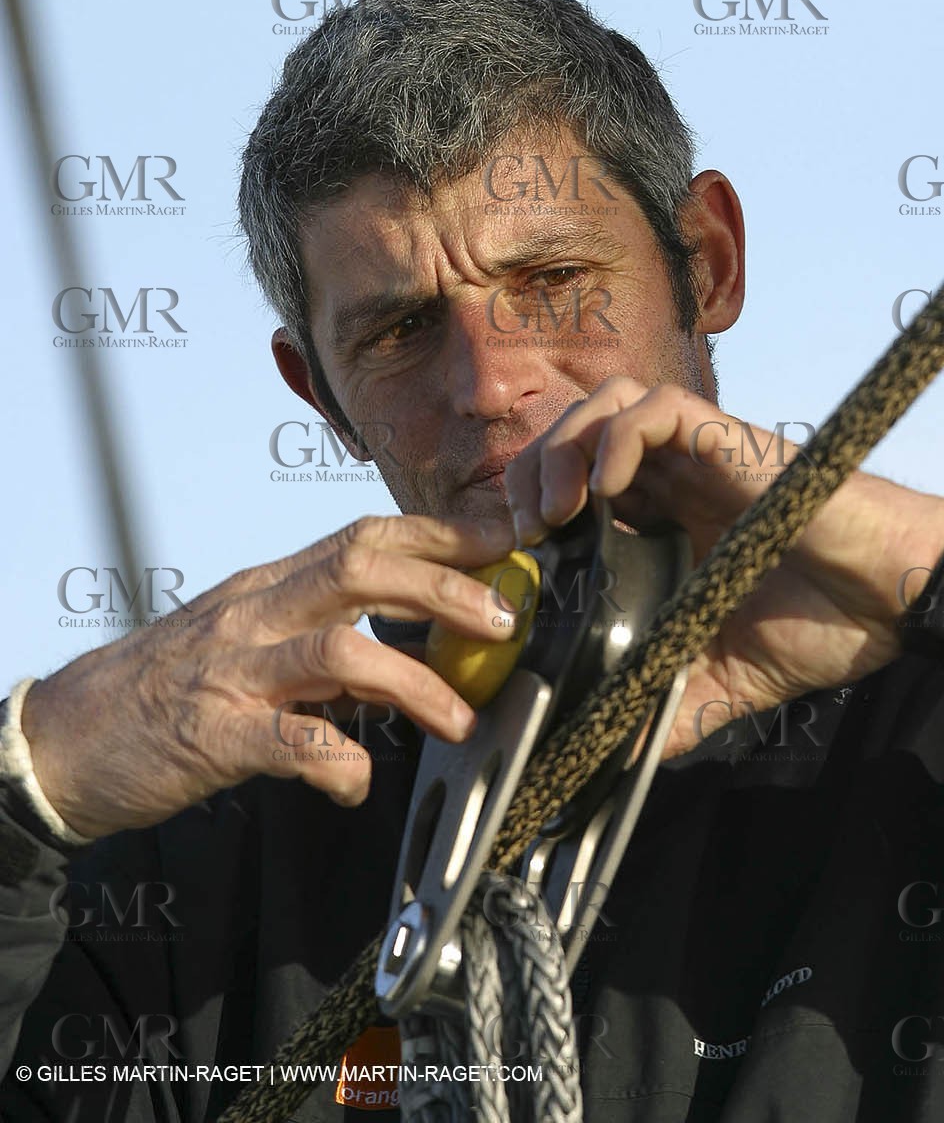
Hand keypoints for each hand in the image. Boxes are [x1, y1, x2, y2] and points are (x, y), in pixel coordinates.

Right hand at [20, 514, 514, 838]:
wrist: (63, 738)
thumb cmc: (161, 688)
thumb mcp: (243, 637)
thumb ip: (315, 632)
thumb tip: (401, 647)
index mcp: (267, 586)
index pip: (364, 536)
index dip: (438, 534)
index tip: (501, 538)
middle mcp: (254, 614)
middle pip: (362, 569)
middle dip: (444, 587)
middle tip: (504, 617)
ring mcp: (233, 672)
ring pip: (338, 652)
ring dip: (414, 682)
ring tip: (459, 719)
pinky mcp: (212, 737)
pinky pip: (291, 744)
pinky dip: (340, 765)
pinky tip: (358, 785)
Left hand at [505, 377, 943, 756]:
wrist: (893, 602)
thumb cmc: (824, 626)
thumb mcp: (724, 678)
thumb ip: (669, 704)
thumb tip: (615, 754)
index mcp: (666, 519)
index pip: (577, 484)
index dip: (535, 507)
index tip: (519, 559)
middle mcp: (676, 477)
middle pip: (576, 434)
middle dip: (532, 472)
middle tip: (523, 532)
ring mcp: (702, 455)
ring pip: (607, 403)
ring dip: (565, 446)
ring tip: (555, 510)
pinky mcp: (729, 440)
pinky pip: (658, 407)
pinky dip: (616, 437)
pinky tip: (605, 492)